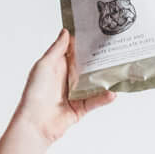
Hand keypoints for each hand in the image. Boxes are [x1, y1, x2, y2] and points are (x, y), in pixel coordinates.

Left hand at [14, 28, 114, 147]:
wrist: (34, 123)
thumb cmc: (35, 92)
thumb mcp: (44, 65)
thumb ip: (57, 49)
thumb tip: (66, 31)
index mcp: (57, 67)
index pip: (74, 52)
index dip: (84, 42)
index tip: (98, 30)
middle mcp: (67, 79)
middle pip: (87, 65)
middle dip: (100, 58)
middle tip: (115, 46)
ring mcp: (75, 94)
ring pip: (94, 82)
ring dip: (106, 77)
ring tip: (120, 67)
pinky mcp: (80, 108)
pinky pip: (95, 101)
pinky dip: (104, 97)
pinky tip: (113, 92)